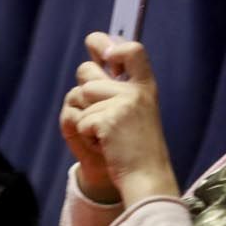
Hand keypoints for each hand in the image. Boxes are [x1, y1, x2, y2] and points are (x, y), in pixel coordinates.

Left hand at [58, 34, 177, 206]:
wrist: (146, 179)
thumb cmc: (137, 148)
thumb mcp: (137, 111)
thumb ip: (119, 86)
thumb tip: (100, 52)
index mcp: (146, 87)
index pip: (132, 49)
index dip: (111, 46)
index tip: (106, 57)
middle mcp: (136, 91)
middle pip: (86, 72)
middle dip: (84, 94)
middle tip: (104, 118)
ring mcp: (123, 104)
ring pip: (79, 98)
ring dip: (86, 120)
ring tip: (108, 136)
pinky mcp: (108, 120)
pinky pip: (80, 121)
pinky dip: (86, 137)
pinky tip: (107, 146)